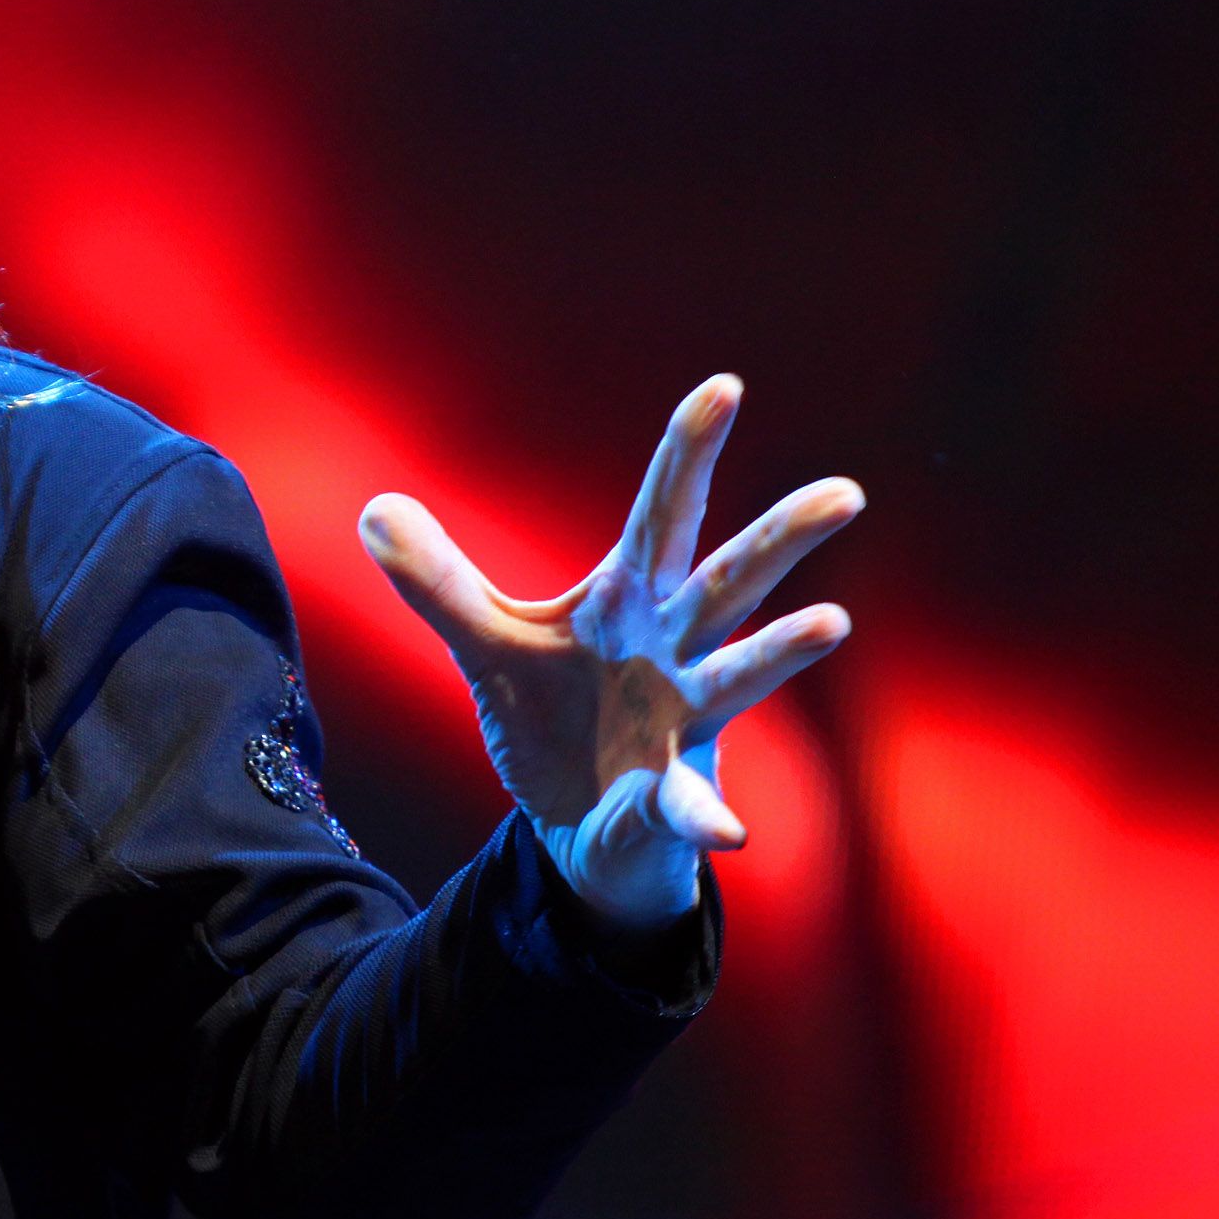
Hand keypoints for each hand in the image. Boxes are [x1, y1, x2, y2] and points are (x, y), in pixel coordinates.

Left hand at [358, 374, 862, 932]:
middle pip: (730, 581)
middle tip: (844, 492)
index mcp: (632, 602)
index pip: (662, 513)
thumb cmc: (555, 717)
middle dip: (780, 538)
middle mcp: (674, 650)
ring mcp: (683, 722)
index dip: (689, 452)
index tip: (724, 386)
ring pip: (741, 675)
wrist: (574, 825)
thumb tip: (374, 508)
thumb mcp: (487, 642)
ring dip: (782, 652)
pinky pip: (689, 804)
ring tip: (831, 621)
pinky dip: (705, 816)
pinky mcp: (668, 796)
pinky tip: (728, 832)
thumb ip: (440, 582)